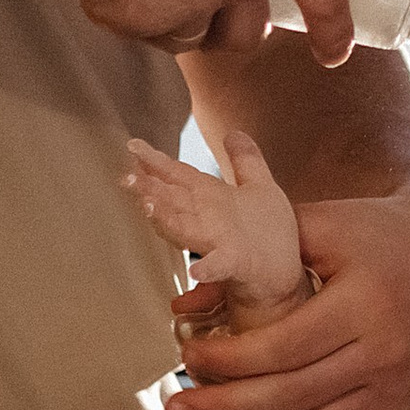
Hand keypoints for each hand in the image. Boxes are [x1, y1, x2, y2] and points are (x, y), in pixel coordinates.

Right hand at [122, 130, 307, 324]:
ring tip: (147, 206)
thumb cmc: (269, 235)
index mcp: (213, 198)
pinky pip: (220, 265)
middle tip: (125, 178)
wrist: (284, 278)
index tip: (133, 146)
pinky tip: (196, 270)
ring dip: (166, 218)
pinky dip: (207, 268)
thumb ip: (246, 160)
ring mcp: (219, 242)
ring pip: (185, 227)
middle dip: (149, 188)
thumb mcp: (261, 187)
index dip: (157, 161)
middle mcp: (208, 219)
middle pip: (174, 200)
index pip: (180, 175)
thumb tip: (232, 131)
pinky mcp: (237, 264)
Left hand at [167, 175, 409, 409]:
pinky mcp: (395, 409)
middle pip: (293, 395)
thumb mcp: (317, 226)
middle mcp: (382, 352)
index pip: (285, 346)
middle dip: (227, 409)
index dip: (232, 359)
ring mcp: (391, 388)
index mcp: (364, 303)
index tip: (188, 356)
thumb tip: (185, 301)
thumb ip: (254, 257)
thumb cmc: (369, 233)